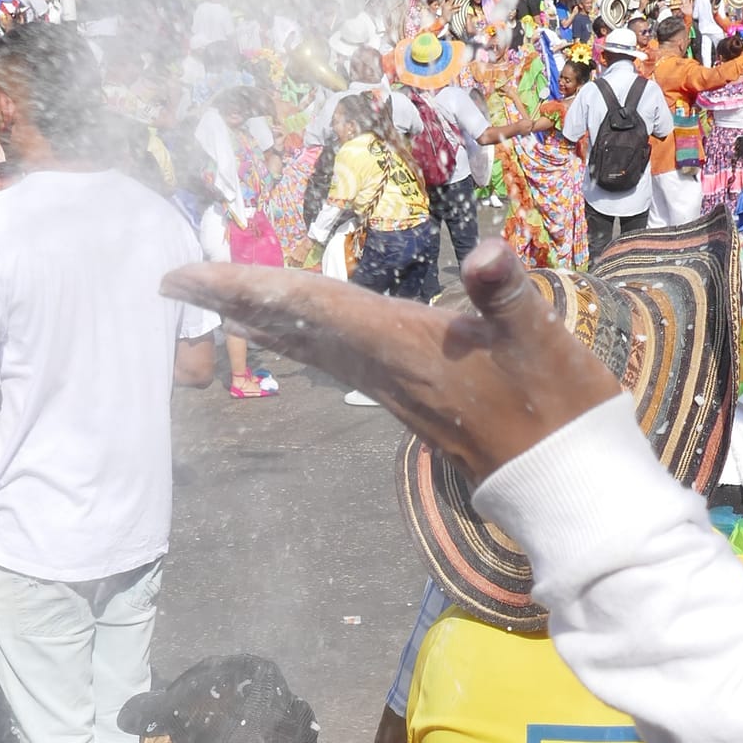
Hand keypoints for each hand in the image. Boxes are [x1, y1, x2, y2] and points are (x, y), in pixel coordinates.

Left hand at [159, 238, 617, 480]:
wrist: (568, 488)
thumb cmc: (557, 411)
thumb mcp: (540, 341)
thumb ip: (509, 295)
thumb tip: (490, 254)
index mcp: (401, 348)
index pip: (307, 307)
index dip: (244, 287)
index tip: (183, 276)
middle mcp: (384, 372)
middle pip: (294, 328)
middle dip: (235, 302)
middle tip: (174, 281)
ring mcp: (396, 391)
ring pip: (312, 347)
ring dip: (265, 321)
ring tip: (224, 300)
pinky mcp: (414, 401)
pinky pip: (339, 361)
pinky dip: (306, 339)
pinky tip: (301, 335)